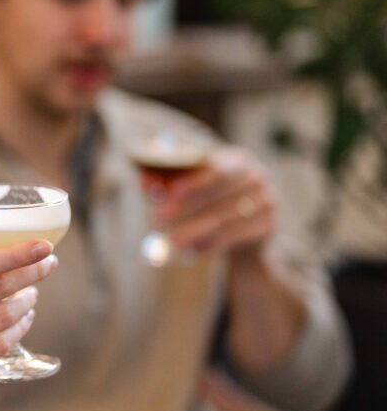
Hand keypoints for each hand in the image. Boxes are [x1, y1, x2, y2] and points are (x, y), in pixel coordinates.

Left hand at [155, 146, 274, 259]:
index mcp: (238, 159)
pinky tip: (192, 252)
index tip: (170, 193)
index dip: (193, 181)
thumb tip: (143, 181)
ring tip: (172, 241)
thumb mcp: (188, 191)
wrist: (245, 237)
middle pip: (218, 193)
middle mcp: (257, 176)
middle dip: (185, 207)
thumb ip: (166, 183)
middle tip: (157, 219)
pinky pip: (236, 236)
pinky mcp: (268, 226)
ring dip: (195, 230)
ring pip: (225, 218)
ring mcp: (267, 200)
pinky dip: (212, 244)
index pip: (215, 169)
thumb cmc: (210, 204)